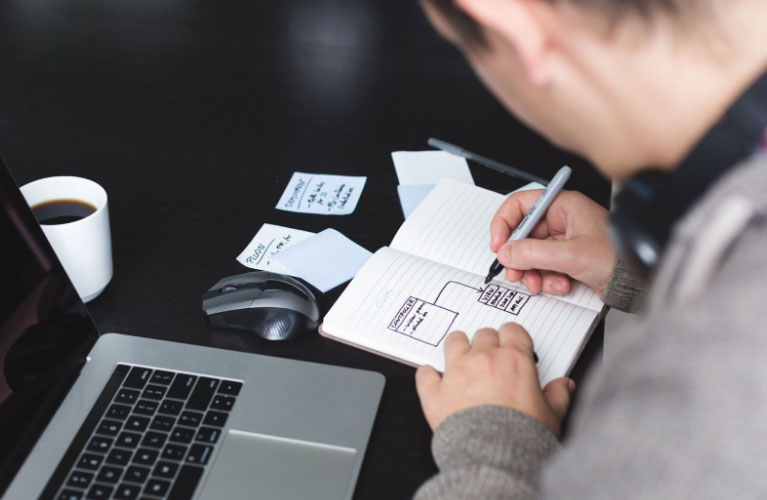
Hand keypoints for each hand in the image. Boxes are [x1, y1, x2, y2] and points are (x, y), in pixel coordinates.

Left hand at [415, 323, 574, 435]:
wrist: (495, 457)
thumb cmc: (523, 437)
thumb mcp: (552, 416)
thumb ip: (558, 396)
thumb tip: (564, 386)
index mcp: (514, 360)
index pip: (512, 331)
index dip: (513, 337)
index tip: (513, 346)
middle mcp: (484, 359)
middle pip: (483, 334)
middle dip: (488, 343)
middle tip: (491, 358)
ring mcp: (457, 372)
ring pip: (454, 341)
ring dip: (458, 347)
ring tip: (462, 359)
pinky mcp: (435, 392)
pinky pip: (425, 374)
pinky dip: (429, 376)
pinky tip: (434, 380)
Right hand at [490, 189, 614, 294]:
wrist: (638, 282)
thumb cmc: (619, 258)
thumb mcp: (571, 255)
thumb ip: (534, 253)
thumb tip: (507, 253)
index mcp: (564, 205)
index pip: (520, 205)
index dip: (504, 224)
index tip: (499, 245)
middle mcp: (562, 219)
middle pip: (523, 234)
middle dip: (518, 257)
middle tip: (514, 272)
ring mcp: (563, 240)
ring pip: (530, 254)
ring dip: (531, 272)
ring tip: (539, 283)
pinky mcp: (566, 259)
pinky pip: (542, 267)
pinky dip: (545, 279)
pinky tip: (559, 284)